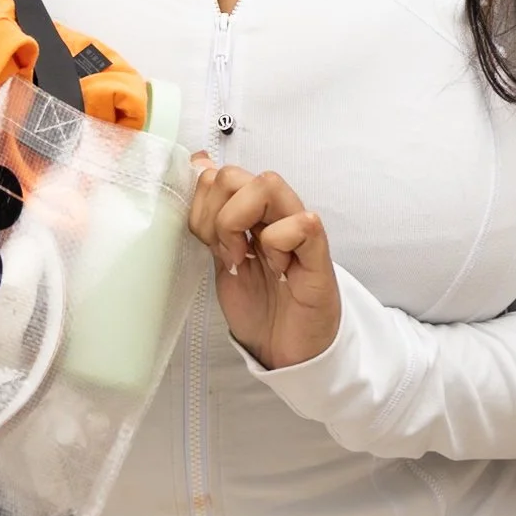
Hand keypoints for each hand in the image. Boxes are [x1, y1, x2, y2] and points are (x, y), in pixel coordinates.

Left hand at [189, 159, 340, 370]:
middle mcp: (275, 213)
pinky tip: (278, 268)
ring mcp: (299, 230)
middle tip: (226, 252)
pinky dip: (278, 243)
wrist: (286, 351)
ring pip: (268, 184)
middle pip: (236, 174)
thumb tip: (197, 165)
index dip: (202, 207)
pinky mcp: (318, 253)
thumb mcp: (221, 259)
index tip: (208, 243)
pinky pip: (302, 223)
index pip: (218, 176)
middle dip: (215, 214)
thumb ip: (211, 218)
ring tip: (245, 257)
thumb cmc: (260, 307)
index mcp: (251, 214)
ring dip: (241, 222)